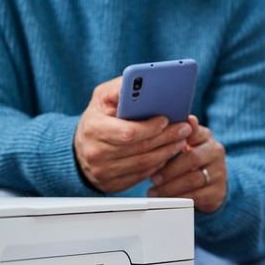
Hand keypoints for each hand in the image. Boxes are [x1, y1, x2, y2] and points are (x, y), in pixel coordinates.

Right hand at [74, 77, 193, 192]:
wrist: (80, 148)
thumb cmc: (98, 118)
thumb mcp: (102, 98)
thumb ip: (121, 88)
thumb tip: (144, 79)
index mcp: (94, 128)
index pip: (128, 133)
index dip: (150, 128)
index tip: (166, 119)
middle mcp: (96, 153)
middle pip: (140, 149)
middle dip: (166, 138)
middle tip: (184, 129)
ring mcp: (103, 172)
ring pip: (144, 164)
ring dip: (167, 152)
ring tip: (181, 140)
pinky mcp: (112, 184)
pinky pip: (141, 175)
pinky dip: (158, 165)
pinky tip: (168, 153)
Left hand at [147, 115, 226, 213]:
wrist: (208, 185)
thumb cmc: (187, 162)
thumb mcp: (180, 147)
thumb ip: (170, 138)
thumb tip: (157, 127)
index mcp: (204, 136)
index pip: (190, 133)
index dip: (173, 141)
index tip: (157, 150)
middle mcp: (215, 151)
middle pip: (193, 158)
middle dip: (169, 170)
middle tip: (153, 178)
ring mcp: (219, 172)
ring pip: (193, 179)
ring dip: (171, 187)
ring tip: (155, 190)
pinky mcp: (218, 191)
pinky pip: (197, 196)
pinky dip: (179, 198)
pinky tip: (166, 199)